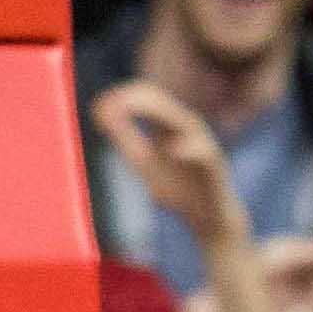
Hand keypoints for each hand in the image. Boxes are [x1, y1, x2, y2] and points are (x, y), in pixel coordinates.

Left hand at [94, 80, 248, 249]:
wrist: (207, 215)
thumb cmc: (176, 187)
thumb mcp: (143, 162)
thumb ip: (125, 138)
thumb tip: (101, 112)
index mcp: (171, 125)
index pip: (150, 97)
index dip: (124, 96)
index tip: (99, 103)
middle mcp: (188, 128)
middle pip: (163, 103)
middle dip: (135, 101)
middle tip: (108, 107)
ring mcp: (203, 144)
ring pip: (184, 122)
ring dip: (157, 114)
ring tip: (133, 114)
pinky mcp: (213, 165)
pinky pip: (203, 154)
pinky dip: (189, 151)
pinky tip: (174, 152)